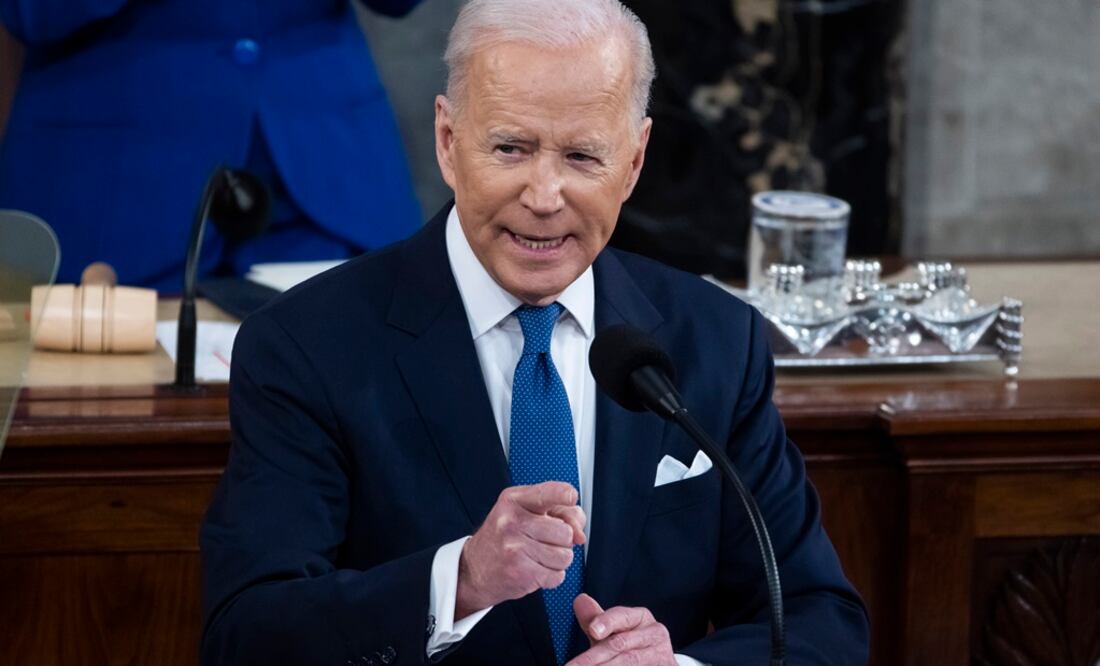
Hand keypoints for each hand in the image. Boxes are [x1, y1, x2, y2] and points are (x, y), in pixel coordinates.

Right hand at [456, 481, 585, 618]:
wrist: (473, 569)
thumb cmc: (503, 538)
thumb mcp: (523, 513)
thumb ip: (558, 513)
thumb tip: (580, 534)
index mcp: (514, 500)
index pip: (548, 492)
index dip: (565, 496)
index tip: (571, 497)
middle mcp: (512, 521)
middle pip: (565, 532)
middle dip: (562, 541)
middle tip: (543, 541)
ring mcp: (514, 547)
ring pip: (565, 556)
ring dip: (558, 560)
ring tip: (538, 556)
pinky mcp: (519, 573)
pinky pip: (557, 576)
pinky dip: (551, 576)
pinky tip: (534, 569)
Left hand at [566, 594, 676, 665]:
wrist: (656, 664)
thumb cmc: (631, 645)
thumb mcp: (614, 631)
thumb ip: (596, 619)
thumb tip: (580, 600)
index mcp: (642, 618)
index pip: (622, 616)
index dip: (607, 622)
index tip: (593, 630)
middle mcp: (655, 634)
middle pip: (622, 644)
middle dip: (594, 657)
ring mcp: (661, 655)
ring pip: (630, 662)